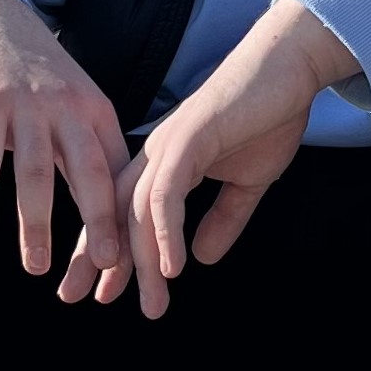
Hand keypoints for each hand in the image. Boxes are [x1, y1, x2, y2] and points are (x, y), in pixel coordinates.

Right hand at [0, 0, 133, 291]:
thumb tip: (110, 214)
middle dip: (101, 222)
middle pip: (91, 173)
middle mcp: (68, 108)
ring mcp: (28, 104)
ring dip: (36, 224)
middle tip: (108, 266)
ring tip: (36, 267)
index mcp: (96, 113)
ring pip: (37, 173)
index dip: (125, 218)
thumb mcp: (73, 105)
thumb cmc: (35, 76)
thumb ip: (87, 152)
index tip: (131, 260)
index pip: (117, 173)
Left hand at [116, 0, 359, 318]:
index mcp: (163, 163)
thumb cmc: (269, 116)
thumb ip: (223, 219)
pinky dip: (166, 232)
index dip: (109, 254)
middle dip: (95, 260)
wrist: (290, 67)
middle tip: (80, 299)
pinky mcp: (190, 138)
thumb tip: (203, 258)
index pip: (124, 214)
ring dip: (141, 262)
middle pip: (114, 214)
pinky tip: (171, 267)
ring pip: (139, 211)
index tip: (99, 293)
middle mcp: (156, 155)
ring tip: (152, 303)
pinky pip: (167, 193)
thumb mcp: (246, 183)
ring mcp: (169, 145)